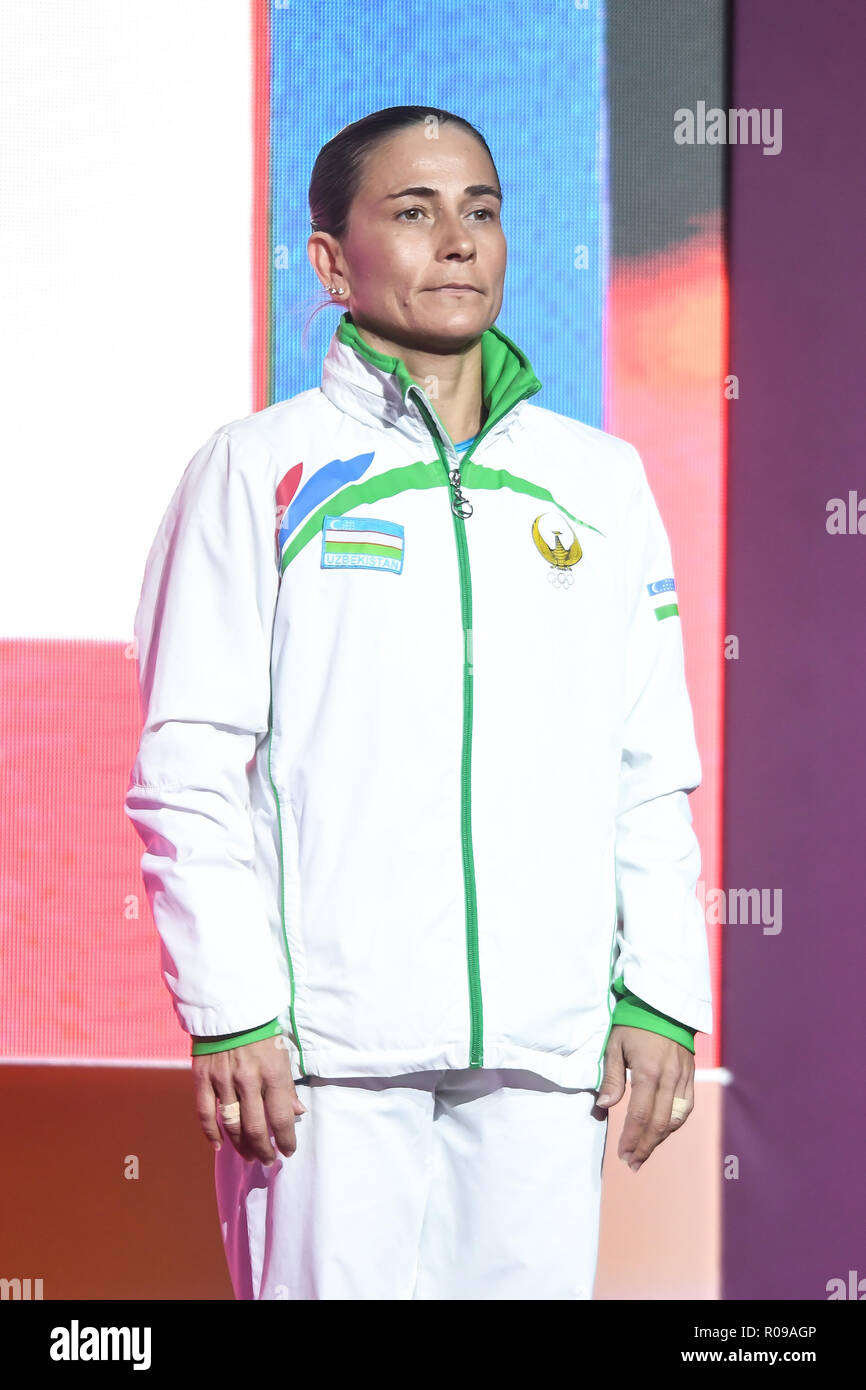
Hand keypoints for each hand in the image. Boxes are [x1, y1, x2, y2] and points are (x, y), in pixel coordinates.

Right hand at [192, 1034, 306, 1165]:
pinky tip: (219, 1146)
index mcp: (273, 1072)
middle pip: (256, 1127)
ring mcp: (223, 1080)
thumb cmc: (261, 1031)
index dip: (286, 1139)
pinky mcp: (203, 1078)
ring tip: (250, 1156)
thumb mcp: (282, 1054)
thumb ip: (287, 1086)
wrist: (228, 1006)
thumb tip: (297, 1113)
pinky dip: (211, 1132)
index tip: (288, 1151)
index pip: (282, 1117)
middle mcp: (248, 1079)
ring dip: (242, 1145)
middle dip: (264, 1149)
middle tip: (268, 1160)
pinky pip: (206, 1113)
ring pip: (232, 1124)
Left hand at [594, 1025, 693, 1172]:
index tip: (623, 1154)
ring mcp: (683, 1078)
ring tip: (646, 1153)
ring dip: (660, 1140)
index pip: (640, 1115)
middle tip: (633, 1163)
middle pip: (659, 1123)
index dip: (632, 1138)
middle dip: (645, 1146)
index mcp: (648, 1072)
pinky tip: (663, 1132)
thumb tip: (605, 1106)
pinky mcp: (690, 1076)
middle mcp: (669, 1079)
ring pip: (675, 1119)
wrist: (663, 1005)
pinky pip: (686, 1107)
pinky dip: (675, 1124)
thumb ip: (611, 1077)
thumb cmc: (634, 1024)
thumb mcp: (615, 1045)